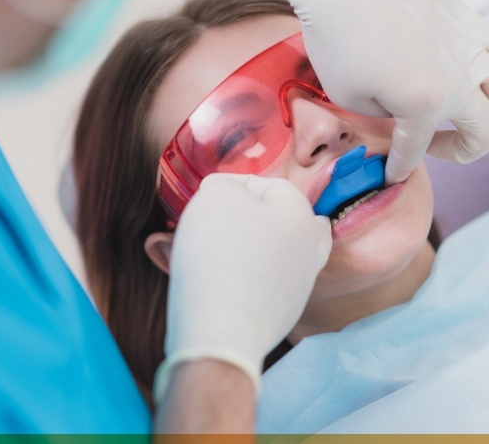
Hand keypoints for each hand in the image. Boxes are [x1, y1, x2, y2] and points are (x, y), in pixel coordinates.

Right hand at [154, 173, 331, 401]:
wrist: (221, 329)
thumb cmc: (220, 253)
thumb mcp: (217, 196)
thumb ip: (224, 185)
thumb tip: (225, 194)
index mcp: (302, 217)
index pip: (271, 185)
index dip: (234, 184)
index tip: (205, 194)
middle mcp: (309, 252)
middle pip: (283, 222)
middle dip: (251, 216)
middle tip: (222, 219)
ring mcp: (297, 288)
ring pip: (272, 254)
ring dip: (244, 246)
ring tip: (210, 248)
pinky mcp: (279, 316)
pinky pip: (260, 285)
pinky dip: (241, 276)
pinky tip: (215, 278)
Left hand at [234, 0, 488, 183]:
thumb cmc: (338, 37)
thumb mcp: (349, 96)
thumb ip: (383, 116)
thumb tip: (399, 114)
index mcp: (428, 103)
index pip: (416, 150)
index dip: (400, 168)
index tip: (391, 176)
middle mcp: (462, 77)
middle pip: (483, 133)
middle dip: (458, 151)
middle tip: (431, 147)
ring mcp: (471, 44)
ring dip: (479, 112)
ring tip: (451, 111)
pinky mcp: (467, 18)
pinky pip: (487, 54)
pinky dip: (476, 72)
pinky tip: (449, 69)